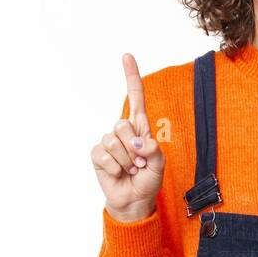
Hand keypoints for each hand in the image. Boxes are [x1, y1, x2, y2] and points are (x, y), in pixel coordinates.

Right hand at [91, 53, 165, 221]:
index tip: (126, 56)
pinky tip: (118, 173)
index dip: (131, 77)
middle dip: (134, 147)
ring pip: (114, 141)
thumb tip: (138, 143)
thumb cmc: (148, 181)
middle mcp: (123, 131)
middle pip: (123, 124)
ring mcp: (108, 142)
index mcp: (141, 128)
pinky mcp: (97, 155)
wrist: (134, 200)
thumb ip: (154, 151)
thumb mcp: (159, 166)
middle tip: (140, 163)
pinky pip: (104, 154)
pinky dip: (115, 167)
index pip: (135, 98)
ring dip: (126, 160)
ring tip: (131, 169)